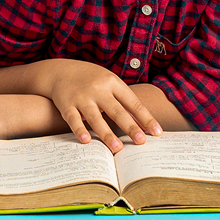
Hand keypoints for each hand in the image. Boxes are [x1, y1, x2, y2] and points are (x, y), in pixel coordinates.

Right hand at [38, 59, 162, 152]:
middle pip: (117, 110)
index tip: (157, 132)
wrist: (61, 71)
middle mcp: (98, 89)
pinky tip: (86, 141)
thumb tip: (143, 125)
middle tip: (141, 141)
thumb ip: (124, 101)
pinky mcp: (66, 104)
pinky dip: (80, 130)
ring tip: (118, 148)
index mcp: (113, 83)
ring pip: (96, 117)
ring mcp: (82, 97)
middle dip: (130, 127)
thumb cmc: (92, 80)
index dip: (146, 118)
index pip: (133, 102)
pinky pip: (73, 119)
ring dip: (107, 134)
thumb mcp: (109, 83)